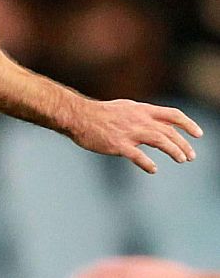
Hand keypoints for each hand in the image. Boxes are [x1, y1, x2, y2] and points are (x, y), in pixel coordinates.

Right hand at [65, 98, 200, 172]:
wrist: (78, 116)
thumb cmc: (99, 113)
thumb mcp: (125, 108)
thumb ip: (141, 115)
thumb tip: (156, 123)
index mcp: (142, 110)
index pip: (173, 115)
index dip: (188, 124)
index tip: (198, 134)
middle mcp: (140, 120)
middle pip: (169, 132)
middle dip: (183, 144)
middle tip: (190, 156)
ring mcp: (129, 132)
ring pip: (160, 141)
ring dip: (174, 151)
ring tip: (181, 159)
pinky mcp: (118, 145)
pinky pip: (138, 156)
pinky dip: (147, 164)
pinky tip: (153, 169)